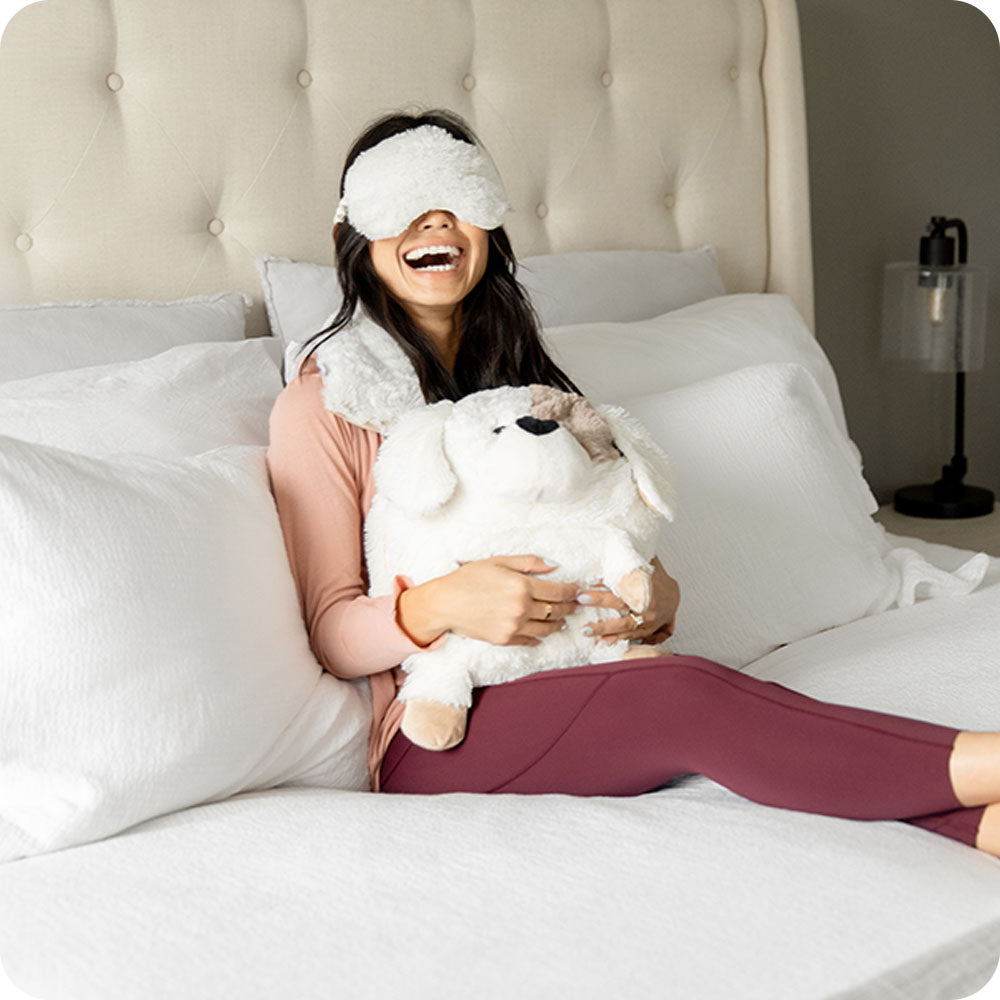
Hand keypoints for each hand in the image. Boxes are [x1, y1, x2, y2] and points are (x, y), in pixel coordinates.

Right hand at [397, 555, 580, 646]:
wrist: (445, 603)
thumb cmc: (469, 578)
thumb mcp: (498, 562)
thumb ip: (528, 563)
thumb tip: (554, 566)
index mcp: (522, 586)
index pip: (558, 591)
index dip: (572, 591)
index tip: (577, 590)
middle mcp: (521, 608)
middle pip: (556, 610)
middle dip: (569, 606)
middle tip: (576, 604)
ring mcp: (514, 626)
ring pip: (547, 628)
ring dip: (558, 624)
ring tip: (563, 619)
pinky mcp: (505, 640)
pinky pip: (531, 640)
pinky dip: (540, 636)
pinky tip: (543, 632)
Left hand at [578, 557, 678, 645]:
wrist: (675, 599)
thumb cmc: (657, 580)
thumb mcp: (649, 564)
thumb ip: (636, 555)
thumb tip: (619, 536)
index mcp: (648, 585)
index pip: (626, 581)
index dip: (608, 581)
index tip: (591, 579)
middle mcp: (649, 604)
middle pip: (622, 602)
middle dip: (600, 601)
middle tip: (581, 598)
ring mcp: (648, 620)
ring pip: (624, 625)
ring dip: (604, 627)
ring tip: (585, 629)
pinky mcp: (646, 632)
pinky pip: (629, 637)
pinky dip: (615, 639)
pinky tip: (601, 642)